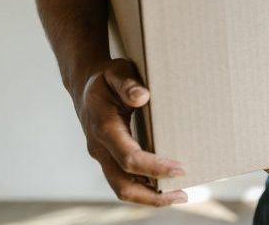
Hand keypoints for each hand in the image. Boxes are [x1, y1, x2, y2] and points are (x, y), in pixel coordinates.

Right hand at [77, 59, 186, 206]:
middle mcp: (100, 147)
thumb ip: (128, 83)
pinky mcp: (109, 159)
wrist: (84, 85)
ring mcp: (103, 156)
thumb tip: (142, 96)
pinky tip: (165, 185)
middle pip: (123, 185)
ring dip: (150, 197)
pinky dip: (144, 188)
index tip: (180, 169)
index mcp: (103, 127)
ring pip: (122, 188)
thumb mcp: (117, 71)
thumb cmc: (106, 78)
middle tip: (183, 194)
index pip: (129, 158)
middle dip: (153, 195)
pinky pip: (124, 181)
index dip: (154, 167)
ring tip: (179, 195)